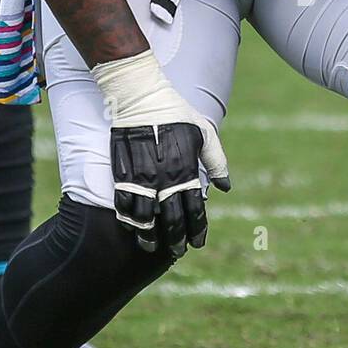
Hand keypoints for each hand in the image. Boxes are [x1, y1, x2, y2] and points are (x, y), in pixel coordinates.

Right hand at [93, 52, 229, 258]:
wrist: (140, 96)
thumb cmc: (176, 112)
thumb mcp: (204, 132)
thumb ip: (216, 160)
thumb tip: (226, 186)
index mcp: (187, 169)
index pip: (195, 209)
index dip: (197, 229)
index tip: (198, 243)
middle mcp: (165, 177)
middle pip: (170, 219)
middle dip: (175, 240)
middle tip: (177, 251)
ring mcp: (141, 176)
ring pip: (144, 217)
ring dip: (148, 235)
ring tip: (150, 246)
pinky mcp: (122, 171)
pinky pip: (123, 202)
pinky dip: (127, 218)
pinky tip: (131, 225)